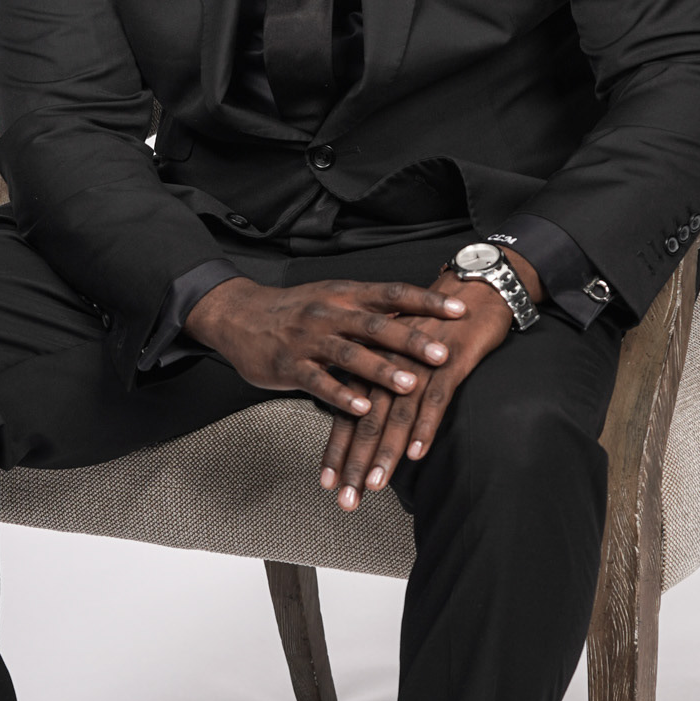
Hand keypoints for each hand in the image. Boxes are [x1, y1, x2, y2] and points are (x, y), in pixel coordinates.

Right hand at [185, 276, 466, 418]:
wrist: (239, 315)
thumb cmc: (296, 310)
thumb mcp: (334, 298)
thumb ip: (371, 308)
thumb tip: (419, 312)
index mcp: (346, 295)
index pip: (393, 293)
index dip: (427, 301)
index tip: (460, 308)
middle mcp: (330, 313)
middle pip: (376, 325)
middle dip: (411, 340)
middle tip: (443, 353)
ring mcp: (308, 340)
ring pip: (350, 354)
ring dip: (381, 371)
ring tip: (409, 385)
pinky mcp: (289, 366)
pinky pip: (318, 382)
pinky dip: (341, 395)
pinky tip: (362, 407)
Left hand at [319, 248, 544, 508]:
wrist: (471, 291)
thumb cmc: (434, 327)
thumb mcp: (400, 356)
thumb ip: (382, 386)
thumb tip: (365, 423)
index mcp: (373, 364)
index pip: (348, 414)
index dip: (337, 451)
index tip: (327, 484)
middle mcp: (389, 366)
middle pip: (366, 421)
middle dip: (354, 464)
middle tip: (346, 499)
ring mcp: (418, 364)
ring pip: (395, 416)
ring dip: (384, 454)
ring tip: (375, 484)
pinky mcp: (449, 362)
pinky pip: (434, 400)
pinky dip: (424, 428)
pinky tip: (416, 454)